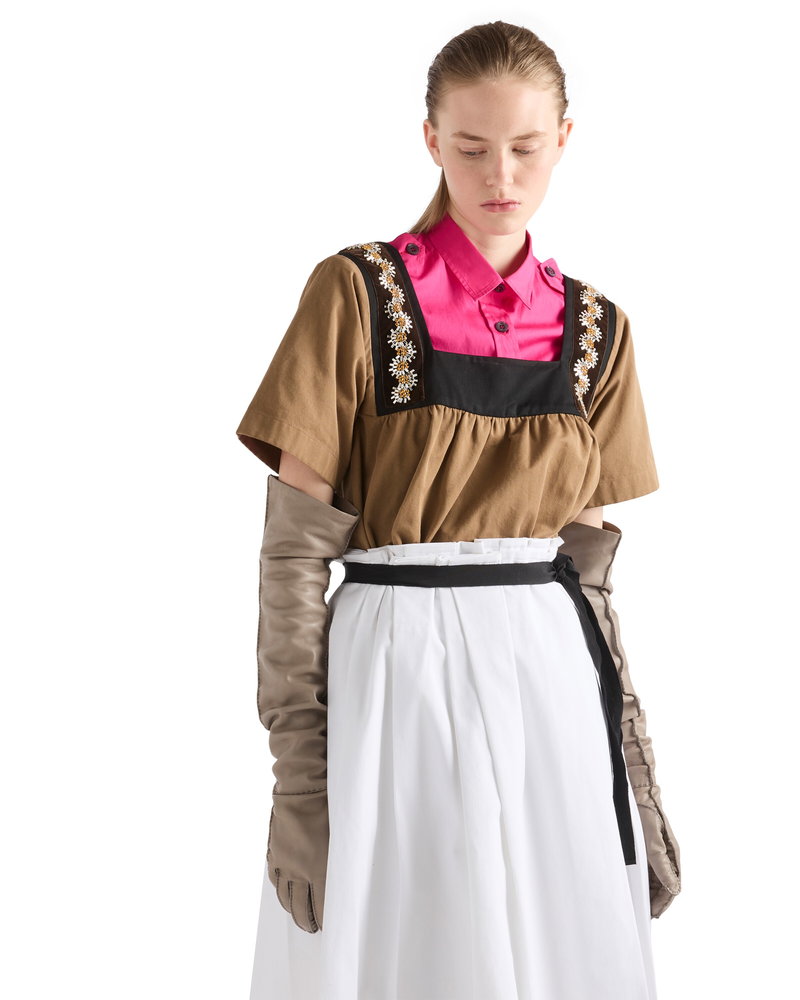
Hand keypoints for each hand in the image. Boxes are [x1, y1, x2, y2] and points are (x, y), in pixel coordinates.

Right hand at [266, 788, 328, 932]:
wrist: (301, 791)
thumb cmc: (328, 809)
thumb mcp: (341, 837)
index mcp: (318, 869)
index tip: (329, 927)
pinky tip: (285, 895)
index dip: (324, 920)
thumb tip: (344, 881)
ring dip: (292, 911)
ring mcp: (283, 863)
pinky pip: (275, 880)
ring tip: (300, 918)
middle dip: (308, 922)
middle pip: (300, 908)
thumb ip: (340, 863)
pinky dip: (280, 892)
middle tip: (314, 928)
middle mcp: (298, 871)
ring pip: (285, 897)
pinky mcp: (274, 853)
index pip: (320, 906)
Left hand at [632, 786, 680, 917]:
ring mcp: (657, 853)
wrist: (638, 794)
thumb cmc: (647, 816)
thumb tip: (674, 889)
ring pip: (655, 880)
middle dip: (656, 902)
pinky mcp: (647, 848)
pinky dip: (643, 882)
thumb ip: (662, 866)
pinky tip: (635, 888)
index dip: (663, 903)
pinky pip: (647, 870)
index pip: (672, 887)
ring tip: (640, 906)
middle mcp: (667, 856)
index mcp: (673, 856)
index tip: (654, 914)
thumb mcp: (653, 843)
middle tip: (646, 915)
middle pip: (664, 886)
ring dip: (650, 893)